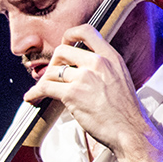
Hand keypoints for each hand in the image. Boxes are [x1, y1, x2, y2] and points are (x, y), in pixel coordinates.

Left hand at [23, 24, 148, 155]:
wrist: (130, 130)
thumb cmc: (125, 111)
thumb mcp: (120, 78)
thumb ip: (103, 68)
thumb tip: (81, 67)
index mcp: (111, 57)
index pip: (87, 31)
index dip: (70, 35)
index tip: (64, 43)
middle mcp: (98, 63)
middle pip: (62, 51)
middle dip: (54, 63)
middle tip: (53, 75)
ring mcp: (84, 77)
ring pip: (52, 71)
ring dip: (44, 81)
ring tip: (42, 89)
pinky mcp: (73, 93)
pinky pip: (45, 87)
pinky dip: (35, 93)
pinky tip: (32, 97)